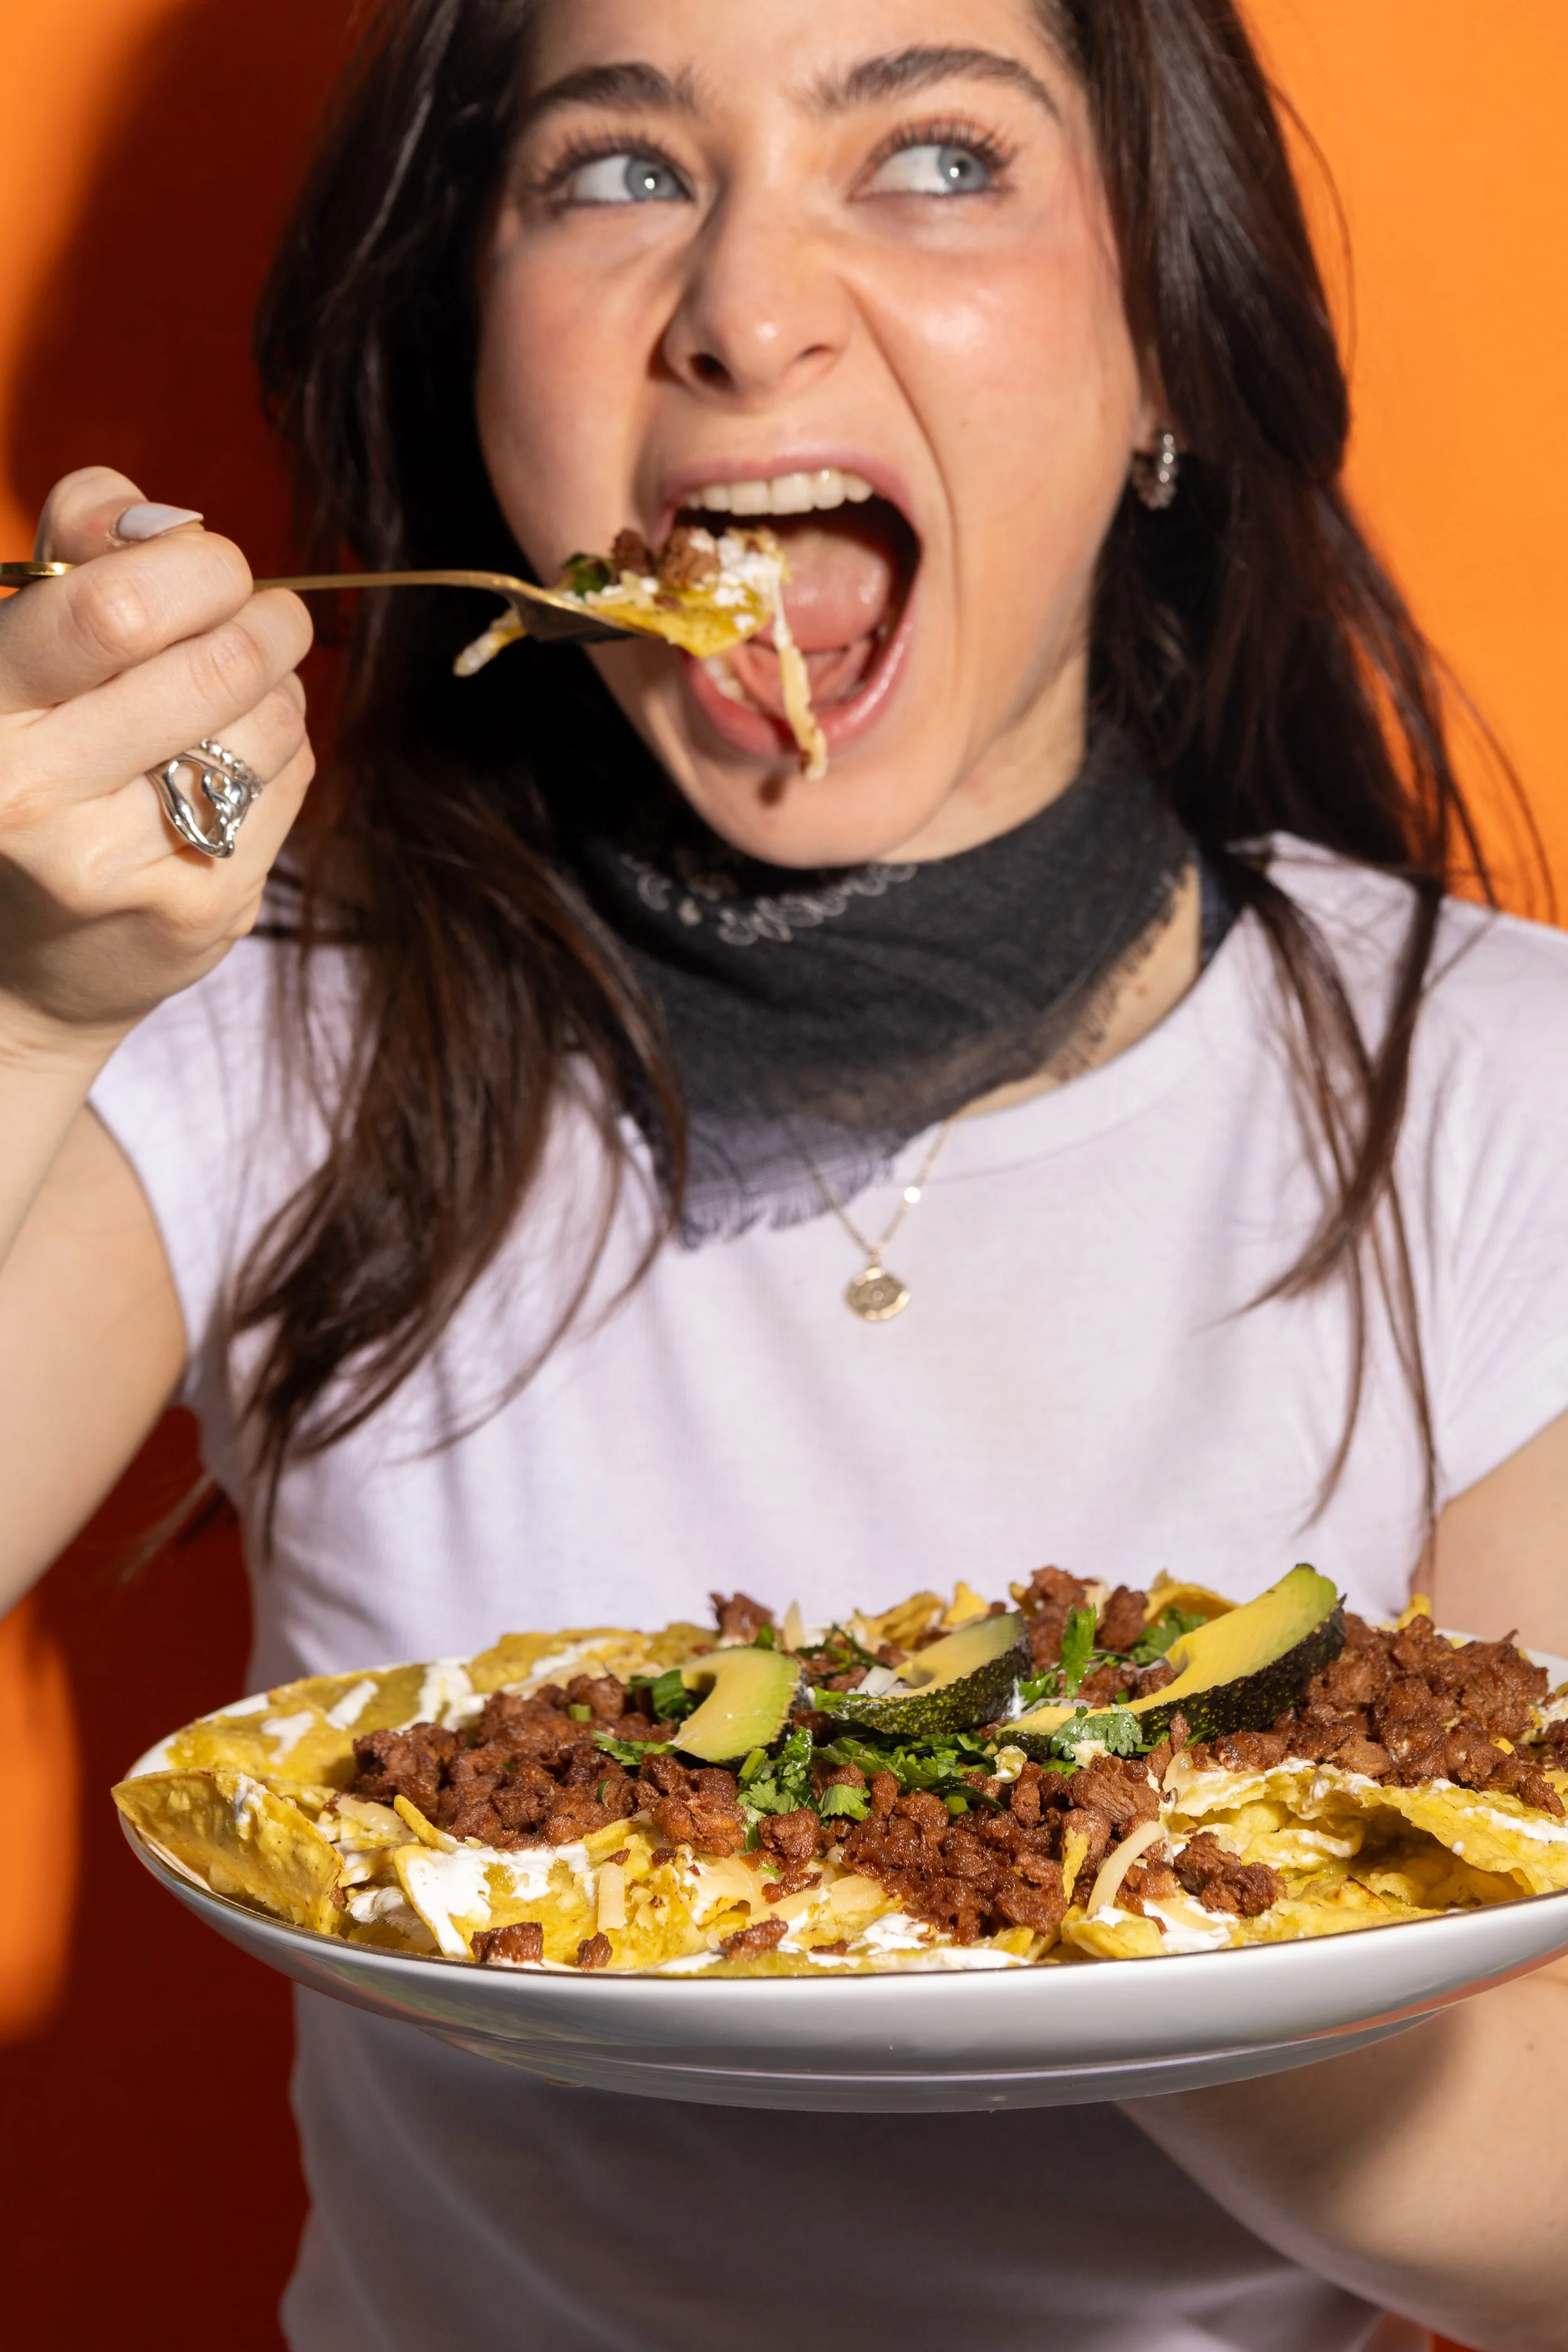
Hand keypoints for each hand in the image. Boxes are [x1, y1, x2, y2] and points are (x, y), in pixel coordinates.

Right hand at [0, 466, 313, 1064]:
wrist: (19, 968)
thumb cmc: (26, 766)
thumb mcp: (18, 651)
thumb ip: (76, 554)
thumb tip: (168, 519)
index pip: (109, 611)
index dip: (189, 563)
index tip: (205, 562)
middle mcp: (33, 794)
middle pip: (215, 663)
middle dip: (264, 615)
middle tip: (261, 613)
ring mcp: (122, 863)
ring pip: (271, 719)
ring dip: (274, 685)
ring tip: (230, 698)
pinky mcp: (201, 908)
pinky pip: (291, 781)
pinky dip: (279, 753)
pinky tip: (228, 771)